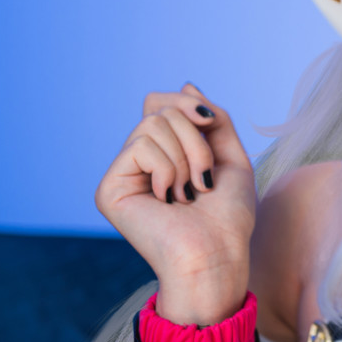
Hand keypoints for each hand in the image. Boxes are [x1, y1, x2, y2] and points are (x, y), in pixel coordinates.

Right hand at [95, 82, 255, 325]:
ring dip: (187, 157)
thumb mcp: (231, 158)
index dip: (188, 103)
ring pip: (153, 123)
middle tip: (203, 178)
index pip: (161, 103)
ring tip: (188, 193)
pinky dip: (167, 169)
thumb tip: (187, 84)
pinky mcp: (110, 189)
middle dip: (196, 137)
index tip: (211, 121)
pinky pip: (141, 145)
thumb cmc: (228, 218)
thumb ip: (213, 120)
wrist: (218, 256)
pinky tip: (168, 199)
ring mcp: (122, 176)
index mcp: (163, 156)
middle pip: (159, 109)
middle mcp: (138, 164)